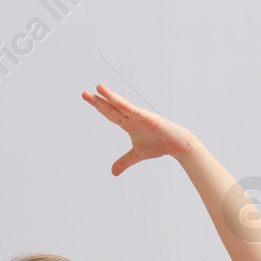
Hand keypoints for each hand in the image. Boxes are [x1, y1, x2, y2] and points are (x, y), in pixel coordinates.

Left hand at [81, 83, 195, 176]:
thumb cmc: (158, 145)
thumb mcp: (136, 155)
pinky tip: (114, 99)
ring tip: (98, 88)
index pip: (109, 113)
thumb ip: (124, 162)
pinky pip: (133, 110)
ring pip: (121, 105)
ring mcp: (138, 116)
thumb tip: (113, 173)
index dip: (98, 107)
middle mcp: (131, 117)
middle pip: (111, 108)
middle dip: (98, 101)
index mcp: (127, 124)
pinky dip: (123, 104)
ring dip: (110, 97)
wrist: (176, 144)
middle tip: (84, 94)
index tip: (87, 98)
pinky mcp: (147, 117)